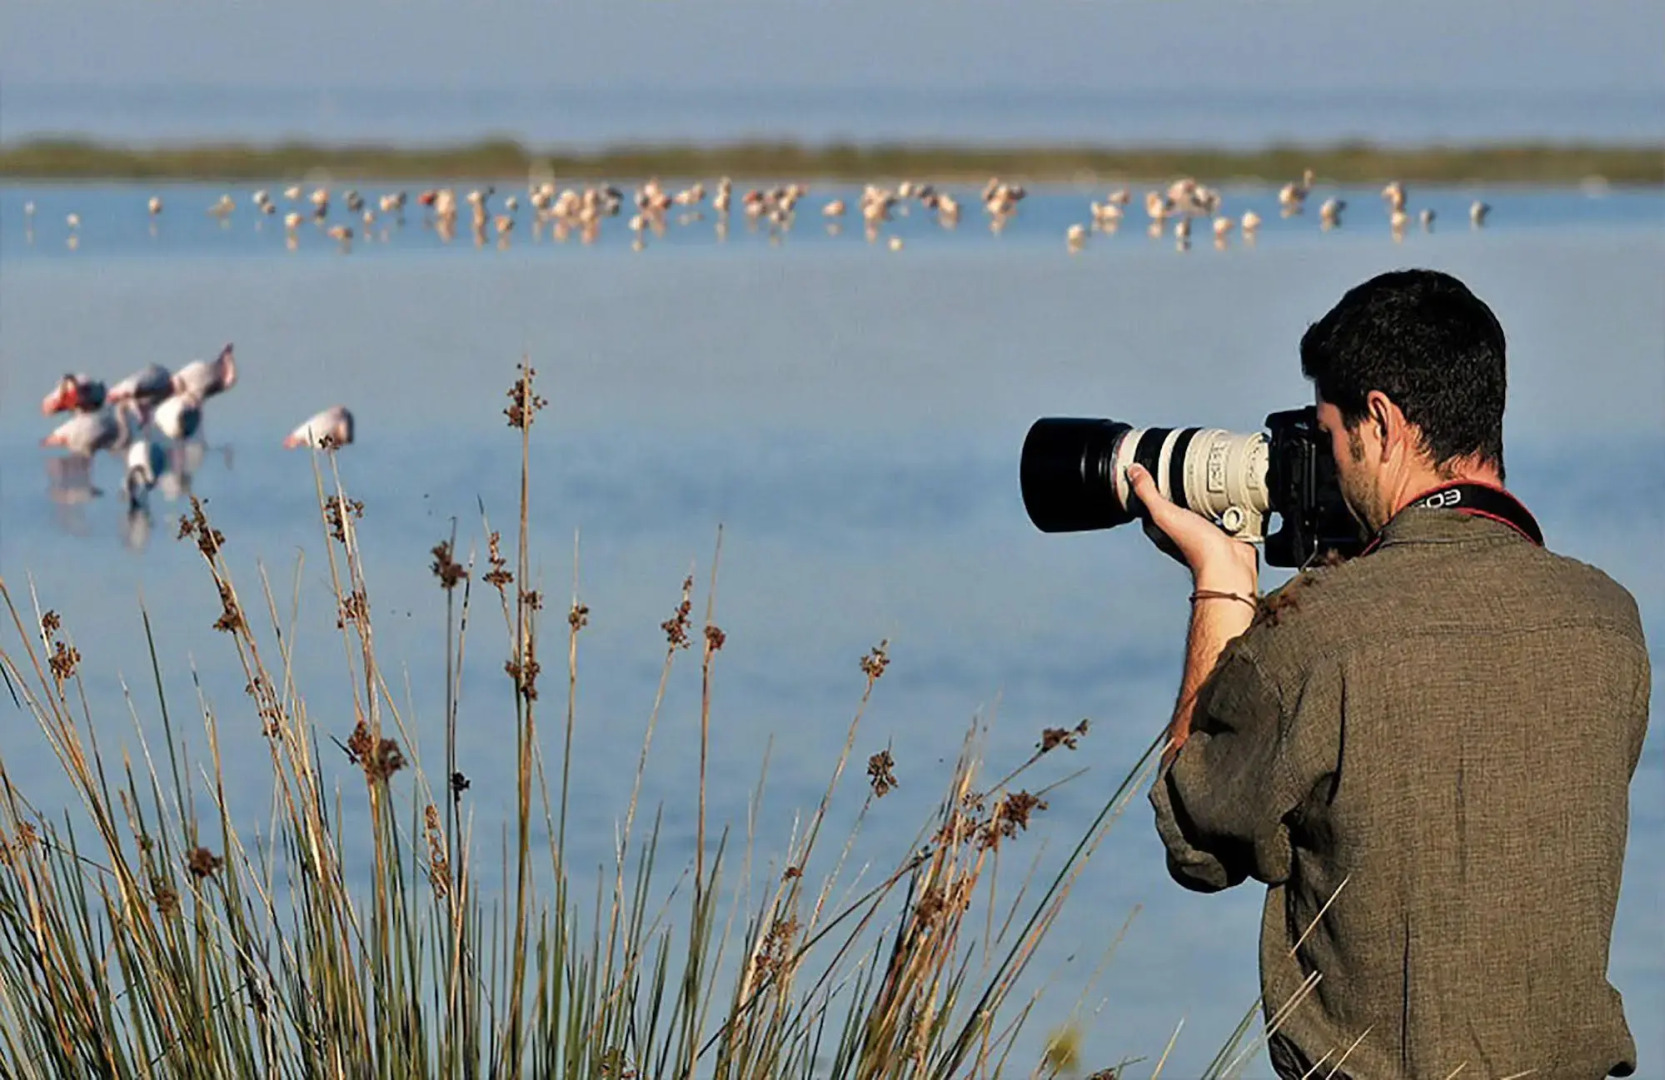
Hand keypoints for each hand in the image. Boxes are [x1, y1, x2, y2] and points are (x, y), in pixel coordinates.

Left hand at [1125, 463, 1259, 593]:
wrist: (1230, 564)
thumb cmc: (1197, 546)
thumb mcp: (1165, 513)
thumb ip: (1147, 492)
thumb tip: (1132, 471)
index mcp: (1160, 528)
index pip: (1149, 502)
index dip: (1150, 485)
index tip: (1152, 467)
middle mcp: (1179, 530)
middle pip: (1177, 501)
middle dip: (1182, 486)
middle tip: (1187, 468)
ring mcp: (1202, 531)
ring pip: (1200, 505)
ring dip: (1206, 493)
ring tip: (1210, 478)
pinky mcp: (1222, 530)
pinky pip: (1222, 510)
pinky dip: (1225, 501)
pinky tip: (1228, 493)